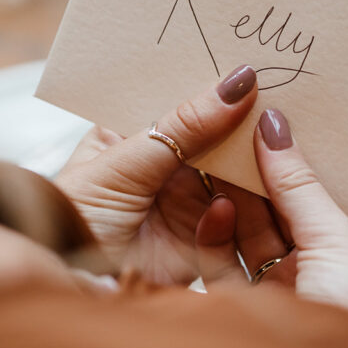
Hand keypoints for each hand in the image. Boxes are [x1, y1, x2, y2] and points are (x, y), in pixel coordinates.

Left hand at [54, 65, 258, 285]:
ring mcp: (186, 199)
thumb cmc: (75, 218)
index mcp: (134, 133)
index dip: (213, 82)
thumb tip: (237, 84)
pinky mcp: (204, 237)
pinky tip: (238, 199)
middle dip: (243, 120)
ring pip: (233, 173)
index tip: (251, 60)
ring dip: (252, 161)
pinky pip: (238, 216)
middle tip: (277, 96)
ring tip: (276, 140)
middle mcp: (165, 163)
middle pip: (215, 134)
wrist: (70, 287)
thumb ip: (183, 126)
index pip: (181, 98)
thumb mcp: (126, 163)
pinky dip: (245, 206)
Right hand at [194, 108, 347, 347]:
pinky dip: (211, 235)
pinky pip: (221, 264)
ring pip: (246, 232)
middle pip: (278, 207)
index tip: (265, 117)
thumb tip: (276, 129)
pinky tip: (211, 205)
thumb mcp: (339, 240)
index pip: (319, 188)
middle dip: (253, 170)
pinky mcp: (246, 312)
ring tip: (211, 153)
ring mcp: (281, 289)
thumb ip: (300, 185)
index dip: (292, 154)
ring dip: (228, 197)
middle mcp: (319, 266)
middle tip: (229, 125)